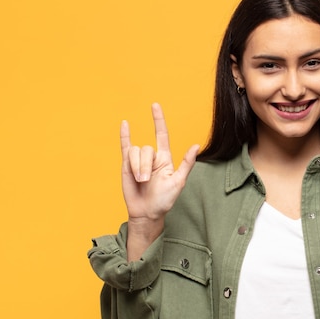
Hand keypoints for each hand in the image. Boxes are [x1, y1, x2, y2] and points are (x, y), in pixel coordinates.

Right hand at [120, 103, 198, 254]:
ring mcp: (138, 161)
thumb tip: (196, 145)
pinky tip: (124, 125)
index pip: (161, 134)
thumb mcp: (178, 182)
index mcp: (165, 159)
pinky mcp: (126, 165)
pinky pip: (125, 147)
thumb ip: (186, 163)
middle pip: (147, 149)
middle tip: (146, 181)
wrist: (147, 212)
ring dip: (136, 167)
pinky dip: (124, 136)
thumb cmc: (164, 200)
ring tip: (140, 181)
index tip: (155, 105)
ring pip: (135, 152)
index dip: (158, 120)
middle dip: (144, 165)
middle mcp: (151, 157)